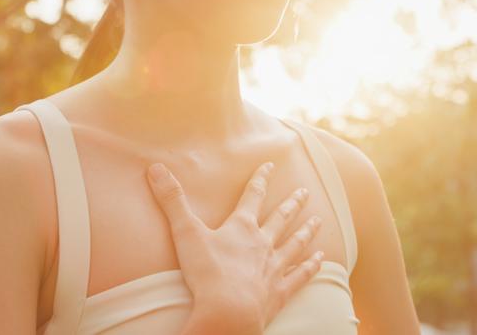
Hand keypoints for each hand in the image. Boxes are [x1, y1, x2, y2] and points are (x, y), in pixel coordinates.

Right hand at [146, 161, 324, 328]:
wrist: (229, 311)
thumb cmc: (207, 273)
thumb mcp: (185, 233)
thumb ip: (172, 201)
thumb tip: (155, 168)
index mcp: (241, 227)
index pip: (253, 195)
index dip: (261, 179)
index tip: (271, 165)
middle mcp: (263, 243)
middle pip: (281, 218)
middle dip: (292, 203)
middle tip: (305, 192)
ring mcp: (274, 268)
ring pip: (295, 244)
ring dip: (306, 231)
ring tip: (318, 221)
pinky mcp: (279, 292)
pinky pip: (300, 276)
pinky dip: (311, 266)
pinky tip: (320, 259)